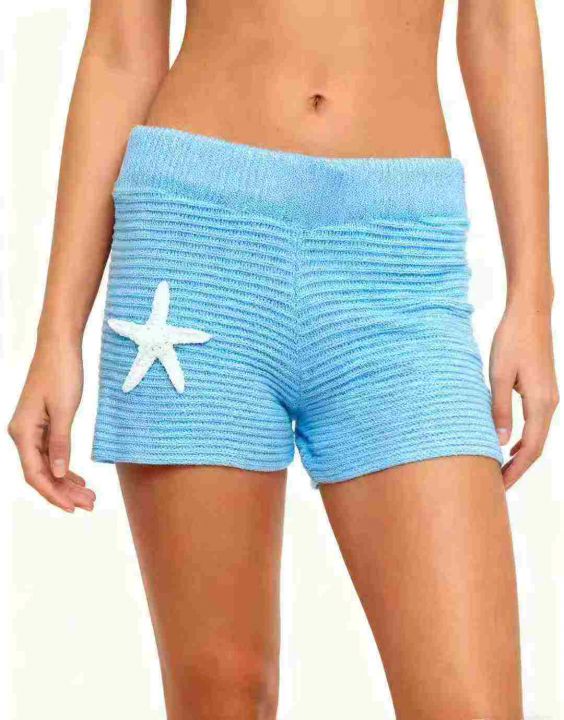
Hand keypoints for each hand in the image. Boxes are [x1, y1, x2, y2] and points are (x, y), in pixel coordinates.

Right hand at [8, 341, 95, 511]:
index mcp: (23, 432)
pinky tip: (79, 479)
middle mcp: (23, 433)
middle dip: (64, 492)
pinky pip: (52, 453)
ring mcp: (32, 429)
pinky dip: (66, 467)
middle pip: (41, 474)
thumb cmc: (61, 372)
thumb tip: (59, 473)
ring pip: (48, 465)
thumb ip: (61, 443)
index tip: (73, 508)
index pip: (35, 474)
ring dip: (67, 483)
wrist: (59, 345)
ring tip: (89, 497)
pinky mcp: (43, 423)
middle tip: (90, 505)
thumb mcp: (64, 409)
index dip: (53, 494)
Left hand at [490, 305, 558, 488]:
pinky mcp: (544, 391)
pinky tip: (509, 445)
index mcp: (541, 403)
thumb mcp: (498, 376)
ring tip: (500, 470)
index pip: (530, 448)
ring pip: (536, 436)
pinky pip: (536, 423)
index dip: (515, 470)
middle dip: (517, 468)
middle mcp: (550, 404)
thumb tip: (499, 442)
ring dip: (520, 455)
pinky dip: (523, 439)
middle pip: (536, 447)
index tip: (499, 486)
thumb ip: (499, 409)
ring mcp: (549, 398)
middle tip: (496, 486)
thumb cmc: (512, 340)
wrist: (530, 314)